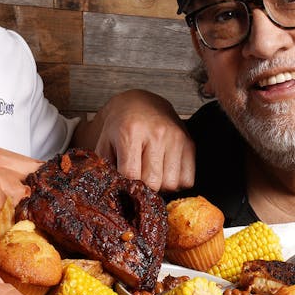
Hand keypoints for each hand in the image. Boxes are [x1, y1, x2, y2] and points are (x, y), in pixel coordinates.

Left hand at [75, 90, 194, 191]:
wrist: (141, 102)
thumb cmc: (121, 124)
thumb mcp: (105, 141)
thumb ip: (105, 166)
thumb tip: (112, 192)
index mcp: (131, 132)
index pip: (131, 174)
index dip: (127, 185)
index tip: (124, 185)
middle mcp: (156, 133)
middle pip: (153, 182)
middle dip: (144, 188)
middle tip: (138, 180)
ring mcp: (175, 138)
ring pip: (171, 184)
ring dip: (161, 186)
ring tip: (152, 174)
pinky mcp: (189, 143)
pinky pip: (187, 179)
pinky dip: (177, 182)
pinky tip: (165, 172)